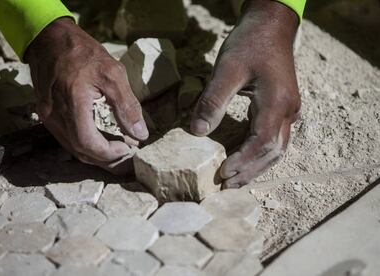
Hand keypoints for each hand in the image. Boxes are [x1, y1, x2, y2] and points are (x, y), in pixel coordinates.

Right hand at [25, 18, 147, 173]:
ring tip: (116, 149)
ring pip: (71, 147)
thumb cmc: (83, 53)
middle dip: (105, 158)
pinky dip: (84, 144)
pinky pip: (65, 138)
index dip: (110, 153)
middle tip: (126, 154)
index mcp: (72, 103)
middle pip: (80, 151)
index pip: (88, 144)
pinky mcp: (45, 113)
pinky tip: (99, 139)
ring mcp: (47, 115)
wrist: (51, 38)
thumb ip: (127, 106)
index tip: (128, 148)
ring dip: (95, 154)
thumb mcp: (113, 73)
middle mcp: (54, 114)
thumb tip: (140, 134)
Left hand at [190, 0, 300, 187]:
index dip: (242, 161)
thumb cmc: (250, 43)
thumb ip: (213, 101)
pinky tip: (245, 159)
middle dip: (250, 171)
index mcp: (277, 102)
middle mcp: (289, 111)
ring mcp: (290, 110)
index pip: (261, 143)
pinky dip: (261, 153)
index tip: (222, 173)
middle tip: (227, 186)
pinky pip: (276, 138)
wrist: (271, 25)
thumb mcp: (227, 69)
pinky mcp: (284, 107)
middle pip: (273, 152)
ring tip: (236, 179)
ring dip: (257, 166)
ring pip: (278, 148)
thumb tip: (199, 132)